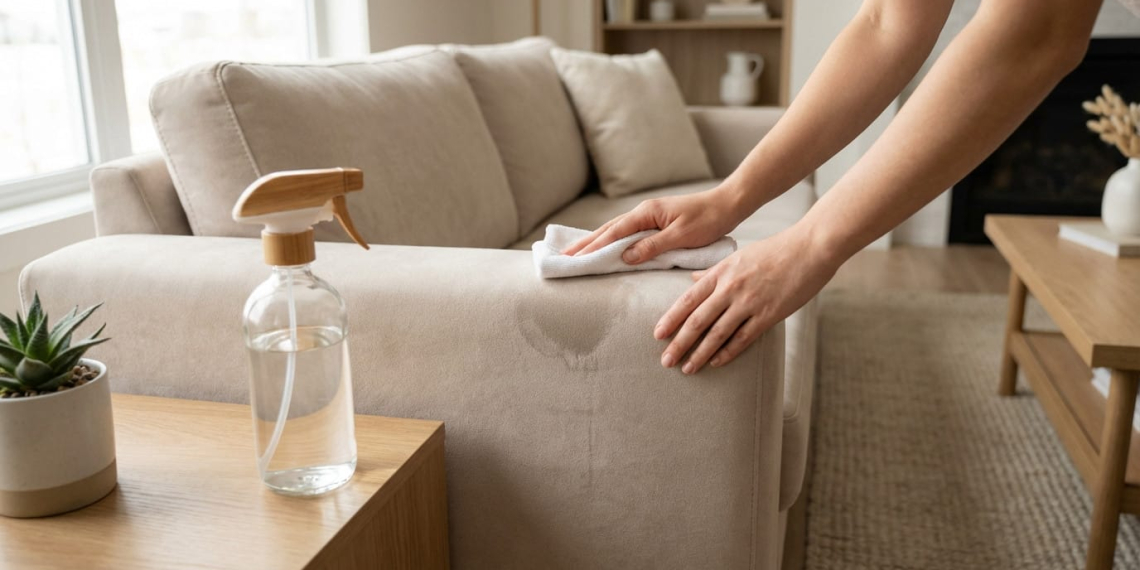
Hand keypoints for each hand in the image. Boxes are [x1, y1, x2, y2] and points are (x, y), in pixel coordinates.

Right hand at [562, 188, 744, 263]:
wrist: (727, 205)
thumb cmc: (708, 220)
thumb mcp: (681, 236)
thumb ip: (652, 247)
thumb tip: (624, 257)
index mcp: (647, 213)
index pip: (614, 232)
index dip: (593, 246)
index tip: (574, 258)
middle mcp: (644, 212)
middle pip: (609, 230)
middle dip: (586, 243)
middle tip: (564, 257)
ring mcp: (649, 216)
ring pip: (616, 231)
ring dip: (596, 242)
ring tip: (577, 253)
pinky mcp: (656, 222)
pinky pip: (627, 233)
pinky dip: (612, 241)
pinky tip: (606, 247)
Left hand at [656, 225, 839, 373]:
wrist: (810, 247)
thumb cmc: (775, 250)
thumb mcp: (739, 256)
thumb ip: (714, 271)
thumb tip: (692, 279)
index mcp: (721, 272)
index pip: (688, 299)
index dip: (671, 319)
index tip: (657, 334)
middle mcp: (731, 288)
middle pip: (697, 320)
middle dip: (679, 343)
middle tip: (665, 360)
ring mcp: (750, 302)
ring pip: (717, 334)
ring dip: (700, 354)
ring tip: (687, 368)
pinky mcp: (769, 314)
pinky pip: (743, 338)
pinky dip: (727, 353)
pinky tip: (715, 363)